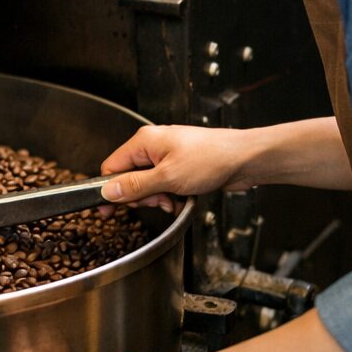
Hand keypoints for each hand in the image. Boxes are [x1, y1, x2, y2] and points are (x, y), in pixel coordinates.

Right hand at [98, 125, 253, 211]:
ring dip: (157, 198)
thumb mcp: (167, 177)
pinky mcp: (179, 166)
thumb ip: (135, 186)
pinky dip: (169, 195)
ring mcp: (167, 156)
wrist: (244, 159)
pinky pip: (163, 185)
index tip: (109, 210)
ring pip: (148, 184)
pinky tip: (181, 199)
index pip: (112, 167)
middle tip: (157, 201)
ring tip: (173, 200)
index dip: (109, 190)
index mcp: (144, 141)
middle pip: (129, 178)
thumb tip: (108, 191)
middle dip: (141, 196)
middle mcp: (153, 146)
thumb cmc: (211, 159)